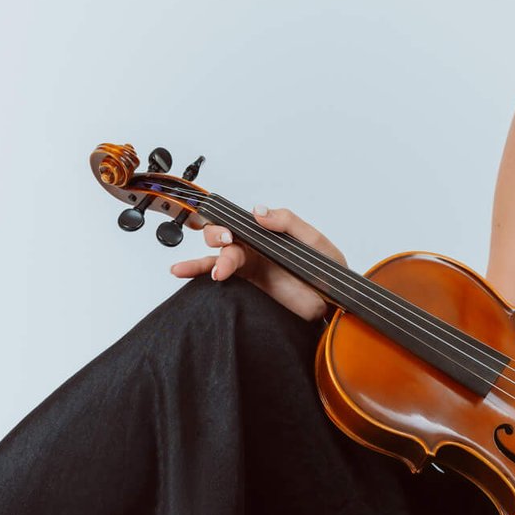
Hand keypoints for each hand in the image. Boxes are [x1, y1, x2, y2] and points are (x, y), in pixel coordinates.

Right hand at [169, 203, 340, 323]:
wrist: (333, 303)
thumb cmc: (328, 268)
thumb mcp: (313, 240)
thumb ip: (288, 223)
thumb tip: (259, 211)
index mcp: (269, 229)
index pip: (241, 218)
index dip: (228, 220)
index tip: (230, 232)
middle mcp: (255, 244)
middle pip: (223, 233)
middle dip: (218, 236)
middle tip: (227, 245)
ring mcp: (249, 263)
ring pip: (218, 254)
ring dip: (210, 260)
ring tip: (216, 271)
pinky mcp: (247, 281)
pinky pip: (217, 274)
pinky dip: (197, 271)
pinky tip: (180, 270)